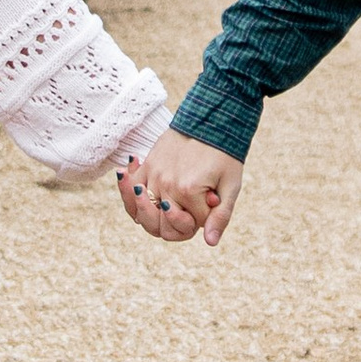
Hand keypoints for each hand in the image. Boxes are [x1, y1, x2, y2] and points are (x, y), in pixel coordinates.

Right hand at [117, 130, 242, 246]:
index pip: (189, 226)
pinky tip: (138, 192)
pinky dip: (129, 196)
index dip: (201, 221)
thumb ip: (220, 215)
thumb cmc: (225, 153)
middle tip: (187, 212)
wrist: (211, 119)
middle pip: (160, 227)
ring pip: (140, 212)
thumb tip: (210, 242)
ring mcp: (154, 174)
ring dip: (152, 216)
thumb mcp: (231, 185)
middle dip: (176, 225)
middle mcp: (167, 184)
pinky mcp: (147, 164)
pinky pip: (130, 188)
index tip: (210, 204)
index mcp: (189, 191)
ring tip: (164, 207)